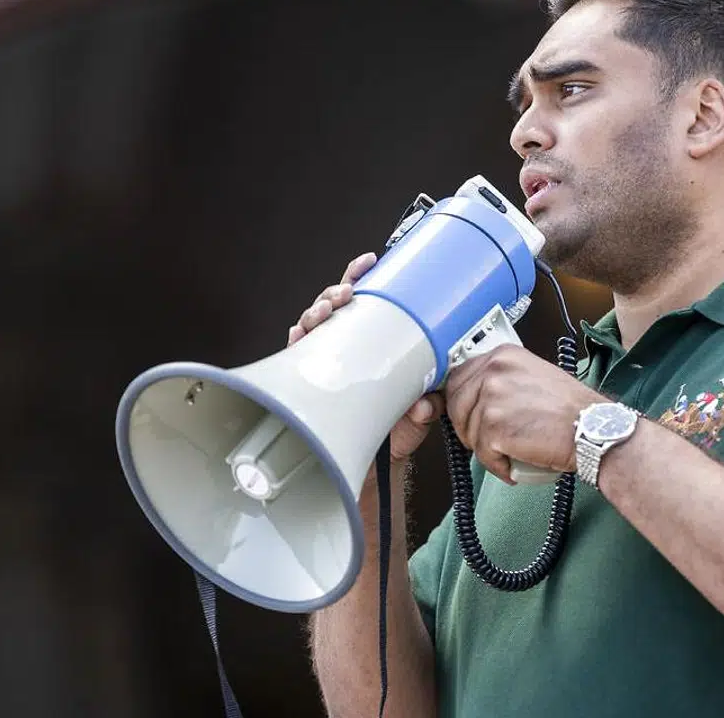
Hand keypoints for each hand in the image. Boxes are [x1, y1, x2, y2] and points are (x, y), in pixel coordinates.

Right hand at [287, 251, 441, 461]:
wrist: (374, 462)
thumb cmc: (393, 425)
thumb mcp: (417, 409)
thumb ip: (426, 403)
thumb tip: (426, 404)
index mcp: (371, 339)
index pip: (365, 299)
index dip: (363, 276)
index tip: (371, 261)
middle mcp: (345, 344)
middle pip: (334, 304)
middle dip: (336, 291)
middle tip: (346, 294)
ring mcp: (324, 358)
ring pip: (312, 322)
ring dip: (317, 311)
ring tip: (326, 311)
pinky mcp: (308, 377)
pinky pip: (296, 353)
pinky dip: (296, 340)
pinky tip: (300, 334)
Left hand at [443, 344, 606, 482]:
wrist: (592, 429)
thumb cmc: (571, 409)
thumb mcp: (532, 375)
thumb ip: (503, 379)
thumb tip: (476, 395)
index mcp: (502, 355)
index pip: (458, 377)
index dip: (462, 402)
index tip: (469, 416)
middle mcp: (494, 371)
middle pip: (456, 405)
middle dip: (468, 427)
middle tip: (488, 441)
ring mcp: (492, 398)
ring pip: (468, 432)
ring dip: (485, 449)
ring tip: (510, 451)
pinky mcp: (494, 427)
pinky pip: (482, 454)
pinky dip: (497, 465)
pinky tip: (514, 464)